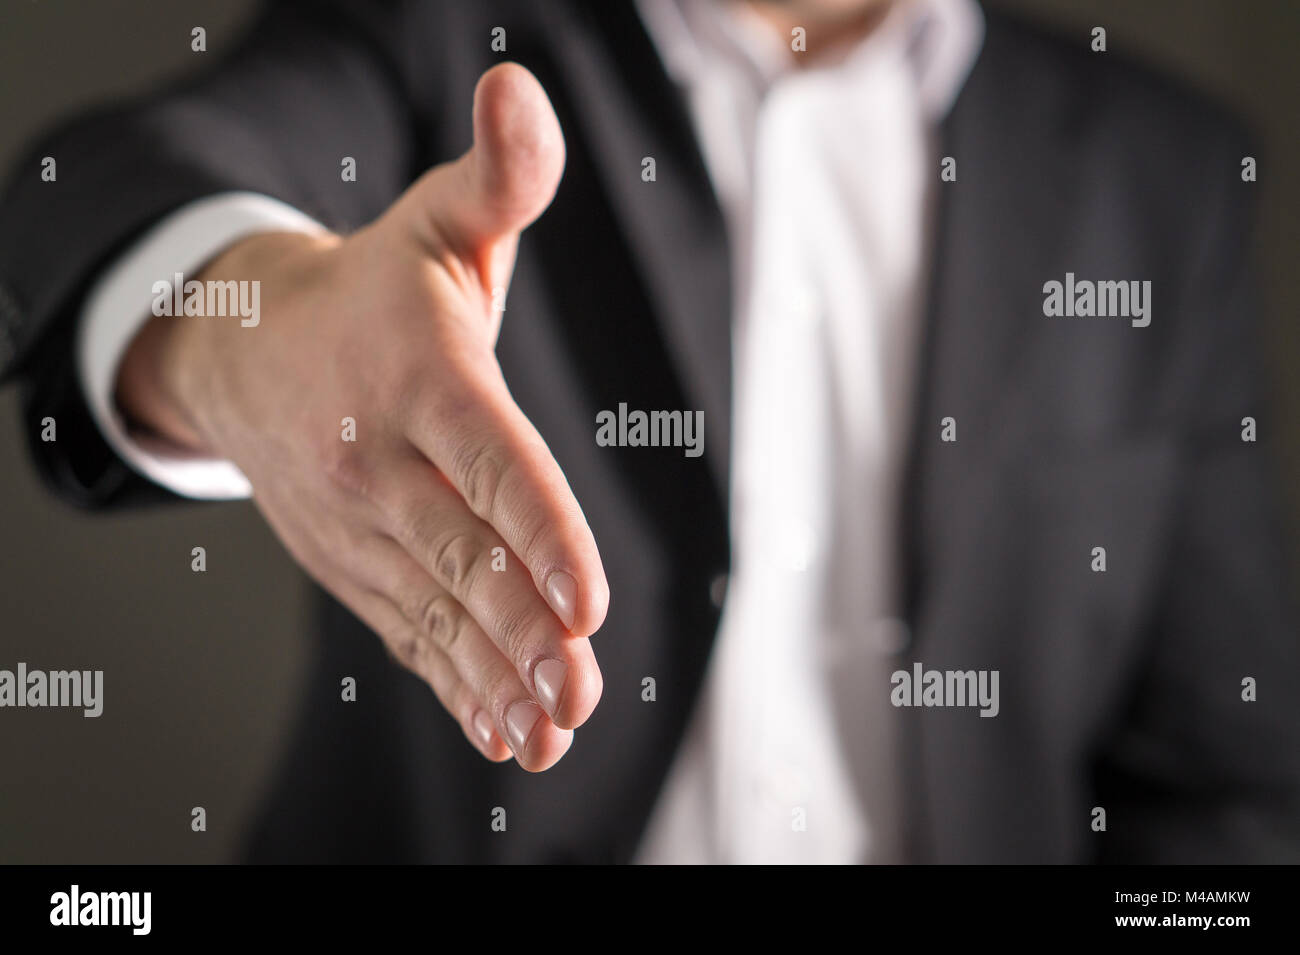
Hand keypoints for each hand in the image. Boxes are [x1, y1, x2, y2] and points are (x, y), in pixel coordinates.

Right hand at [116, 64, 607, 770]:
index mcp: (422, 380)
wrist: (249, 350)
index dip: (539, 530)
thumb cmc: (376, 288)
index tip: (588, 598)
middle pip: (466, 558)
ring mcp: (367, 529)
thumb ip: (499, 174)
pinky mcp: (363, 569)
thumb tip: (522, 89)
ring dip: (499, 676)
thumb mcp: (436, 221)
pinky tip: (507, 734)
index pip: (490, 463)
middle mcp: (387, 465)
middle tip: (581, 689)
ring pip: (441, 612)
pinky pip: (414, 636)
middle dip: (527, 631)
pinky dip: (460, 686)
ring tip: (552, 729)